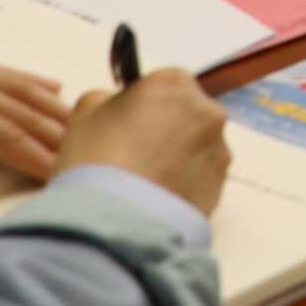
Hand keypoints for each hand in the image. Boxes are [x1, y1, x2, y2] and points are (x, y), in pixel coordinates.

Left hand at [0, 0, 71, 212]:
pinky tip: (48, 85)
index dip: (38, 160)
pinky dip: (29, 81)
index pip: (2, 139)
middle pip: (20, 114)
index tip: (71, 180)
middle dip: (59, 138)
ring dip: (53, 110)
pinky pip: (0, 72)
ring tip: (86, 128)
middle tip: (97, 160)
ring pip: (17, 91)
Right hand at [57, 71, 230, 215]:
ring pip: (197, 148)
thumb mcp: (85, 112)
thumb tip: (119, 103)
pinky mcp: (221, 188)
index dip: (145, 104)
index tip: (128, 125)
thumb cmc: (95, 157)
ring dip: (178, 159)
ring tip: (144, 184)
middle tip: (135, 157)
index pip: (165, 84)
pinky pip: (201, 180)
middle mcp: (207, 112)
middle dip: (166, 130)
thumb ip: (107, 98)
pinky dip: (184, 186)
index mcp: (175, 84)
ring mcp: (218, 151)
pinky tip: (157, 200)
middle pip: (187, 115)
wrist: (113, 220)